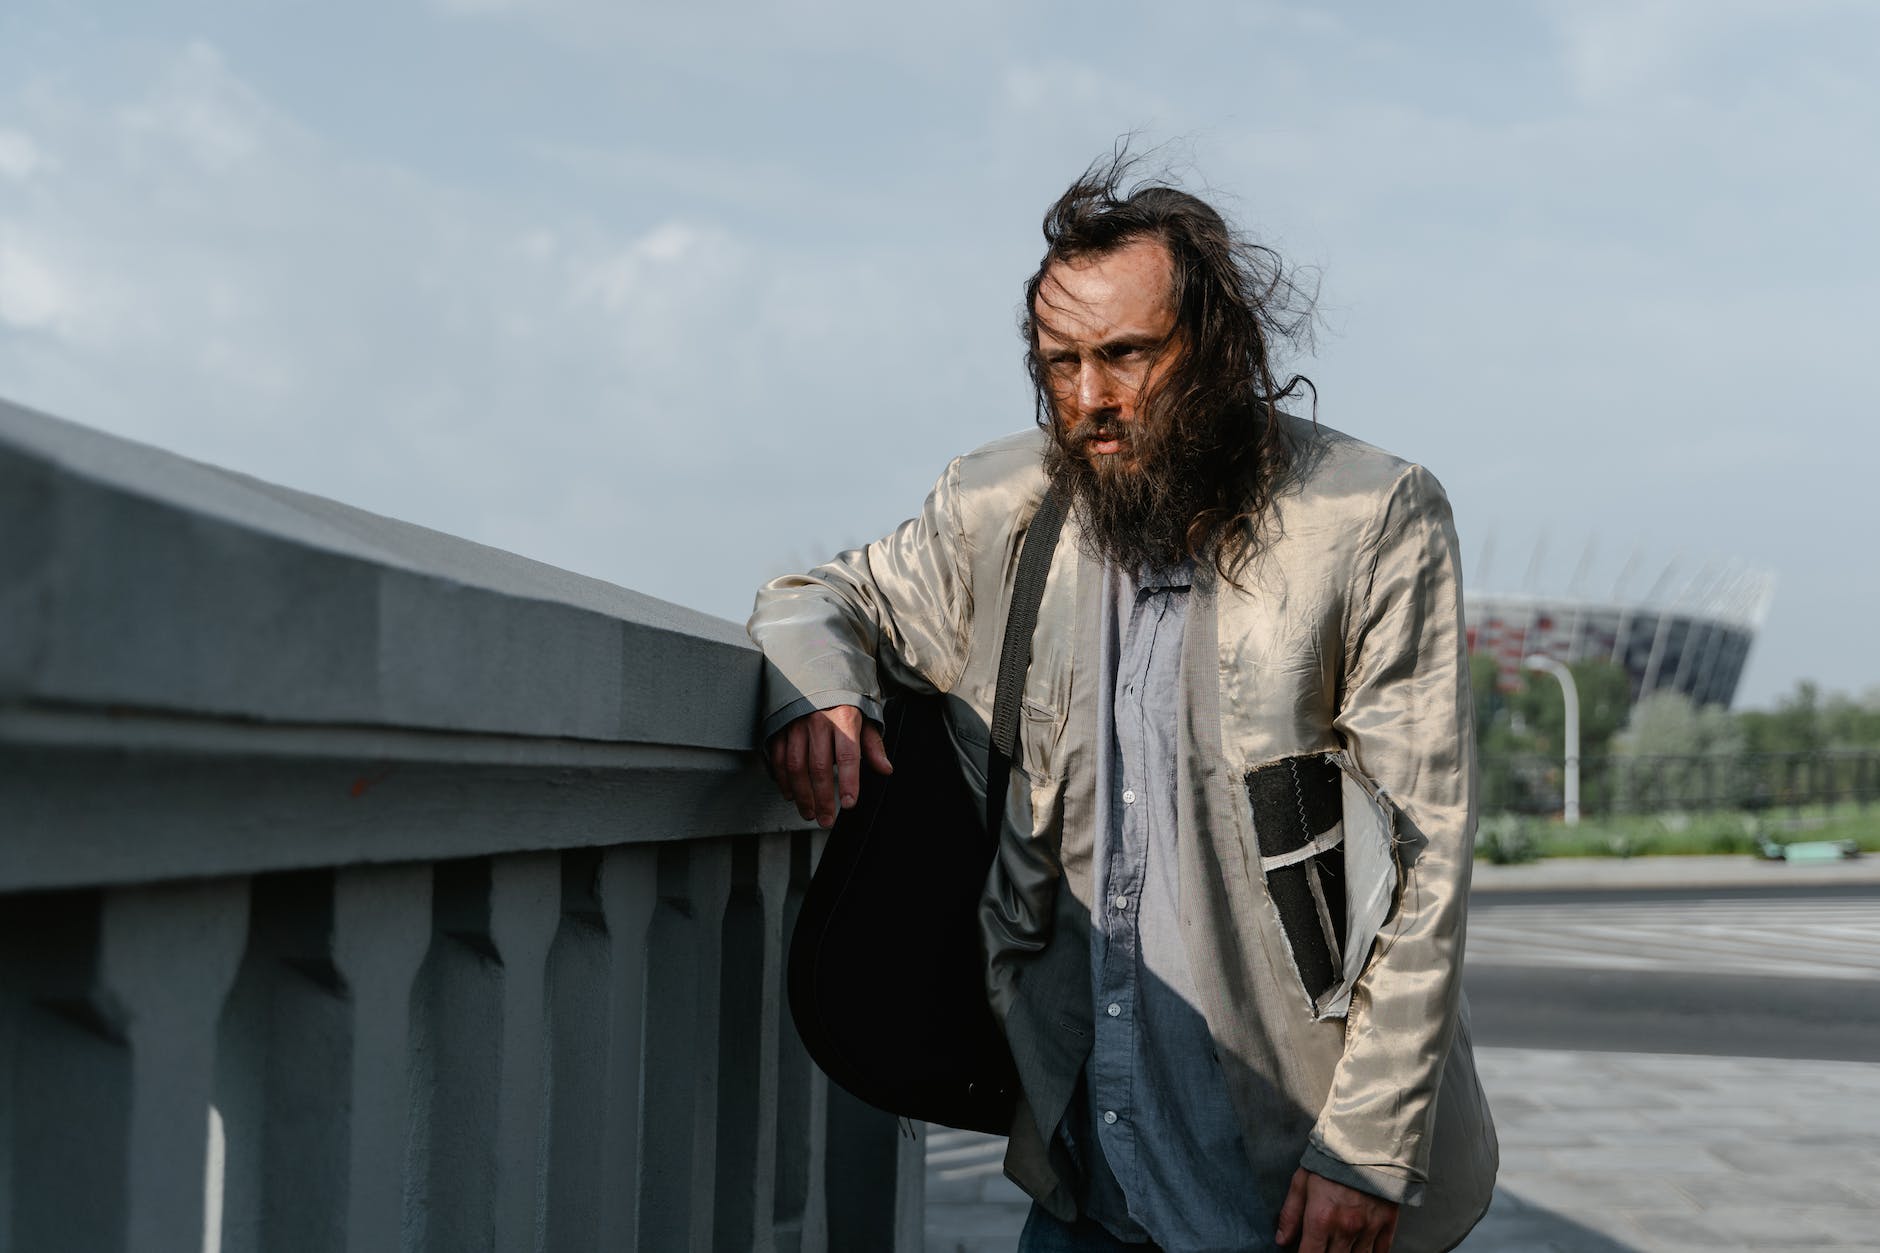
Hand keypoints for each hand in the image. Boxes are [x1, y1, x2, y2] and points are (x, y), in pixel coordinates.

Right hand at [766, 705, 892, 828]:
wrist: (814, 668)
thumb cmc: (844, 697)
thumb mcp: (865, 715)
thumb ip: (872, 745)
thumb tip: (886, 770)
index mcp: (844, 716)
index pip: (848, 755)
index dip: (849, 782)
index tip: (849, 804)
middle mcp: (818, 720)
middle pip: (819, 767)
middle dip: (823, 798)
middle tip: (826, 820)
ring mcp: (795, 723)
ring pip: (795, 766)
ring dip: (801, 794)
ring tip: (809, 813)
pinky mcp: (779, 726)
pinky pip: (778, 757)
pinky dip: (783, 780)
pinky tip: (790, 794)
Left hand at [1275, 1167, 1398, 1252]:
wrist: (1367, 1139)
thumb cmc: (1331, 1158)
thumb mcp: (1302, 1180)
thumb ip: (1290, 1213)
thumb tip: (1281, 1240)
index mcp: (1321, 1218)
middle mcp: (1345, 1228)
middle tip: (1322, 1248)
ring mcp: (1368, 1228)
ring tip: (1340, 1248)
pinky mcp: (1387, 1222)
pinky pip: (1381, 1252)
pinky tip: (1361, 1251)